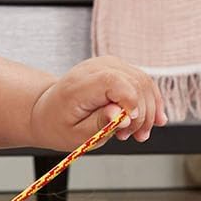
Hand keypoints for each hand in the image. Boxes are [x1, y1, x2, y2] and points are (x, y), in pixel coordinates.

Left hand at [28, 55, 166, 151]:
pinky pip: (142, 82)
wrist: (49, 110)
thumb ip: (99, 124)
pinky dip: (150, 102)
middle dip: (142, 113)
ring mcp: (108, 65)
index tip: (130, 123)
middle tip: (130, 136)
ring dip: (149, 111)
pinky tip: (151, 121)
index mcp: (79, 84)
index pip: (114, 81)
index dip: (131, 101)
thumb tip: (122, 118)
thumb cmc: (59, 123)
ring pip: (143, 81)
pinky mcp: (118, 68)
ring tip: (137, 133)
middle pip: (135, 82)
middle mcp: (95, 68)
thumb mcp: (75, 134)